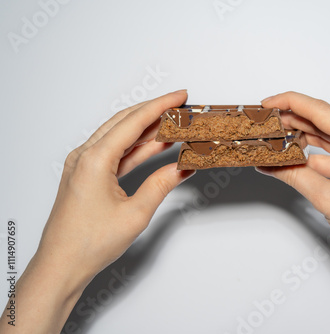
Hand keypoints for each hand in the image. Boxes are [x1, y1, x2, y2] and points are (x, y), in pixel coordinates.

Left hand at [0, 90, 193, 332]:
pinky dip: (137, 147)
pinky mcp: (87, 175)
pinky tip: (154, 146)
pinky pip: (115, 152)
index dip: (161, 106)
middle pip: (125, 122)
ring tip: (174, 125)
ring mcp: (84, 165)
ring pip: (120, 136)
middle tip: (180, 107)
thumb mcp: (135, 214)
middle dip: (155, 112)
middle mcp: (85, 156)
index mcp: (94, 160)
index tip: (180, 97)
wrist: (62, 265)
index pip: (134, 122)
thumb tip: (182, 167)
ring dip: (147, 129)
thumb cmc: (88, 243)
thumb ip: (161, 185)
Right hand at [258, 92, 329, 333]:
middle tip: (266, 124)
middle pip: (326, 123)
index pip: (322, 112)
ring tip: (274, 141)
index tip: (269, 103)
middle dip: (294, 123)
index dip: (291, 104)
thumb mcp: (326, 198)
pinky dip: (315, 156)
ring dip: (302, 140)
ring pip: (329, 139)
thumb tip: (270, 164)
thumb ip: (294, 175)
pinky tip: (292, 158)